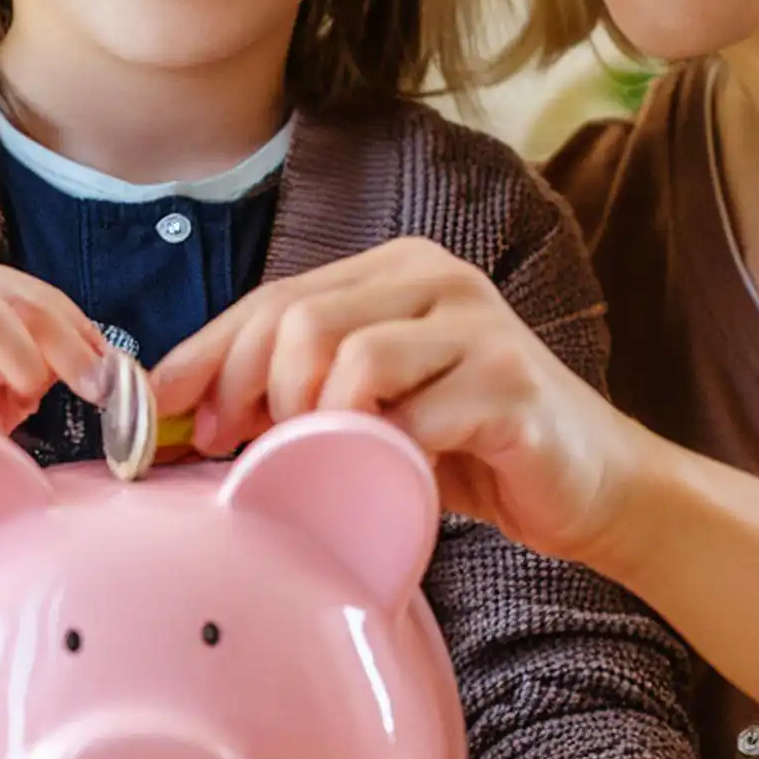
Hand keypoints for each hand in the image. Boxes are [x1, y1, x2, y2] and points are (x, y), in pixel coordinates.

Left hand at [151, 237, 647, 569]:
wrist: (593, 487)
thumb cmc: (470, 451)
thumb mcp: (374, 408)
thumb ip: (303, 391)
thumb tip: (187, 413)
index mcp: (394, 270)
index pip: (273, 296)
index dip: (207, 354)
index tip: (165, 411)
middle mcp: (434, 277)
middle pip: (298, 316)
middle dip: (247, 390)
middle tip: (236, 450)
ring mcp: (476, 324)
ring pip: (346, 352)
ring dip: (309, 421)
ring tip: (314, 461)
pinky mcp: (508, 381)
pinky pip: (410, 412)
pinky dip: (376, 451)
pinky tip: (380, 475)